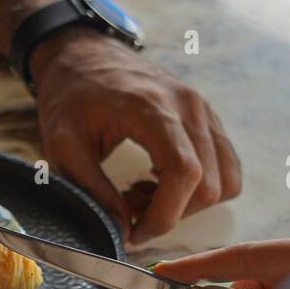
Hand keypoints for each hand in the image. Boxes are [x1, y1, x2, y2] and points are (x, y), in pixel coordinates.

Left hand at [30, 30, 241, 244]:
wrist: (83, 56)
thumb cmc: (70, 97)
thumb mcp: (64, 146)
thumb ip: (92, 191)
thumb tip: (123, 230)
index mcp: (153, 108)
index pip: (186, 173)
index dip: (164, 216)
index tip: (134, 232)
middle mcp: (189, 106)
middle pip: (210, 184)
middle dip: (171, 213)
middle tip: (129, 209)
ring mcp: (203, 110)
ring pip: (225, 180)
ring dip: (188, 203)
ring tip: (143, 193)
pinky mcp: (207, 118)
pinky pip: (225, 166)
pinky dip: (200, 186)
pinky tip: (159, 179)